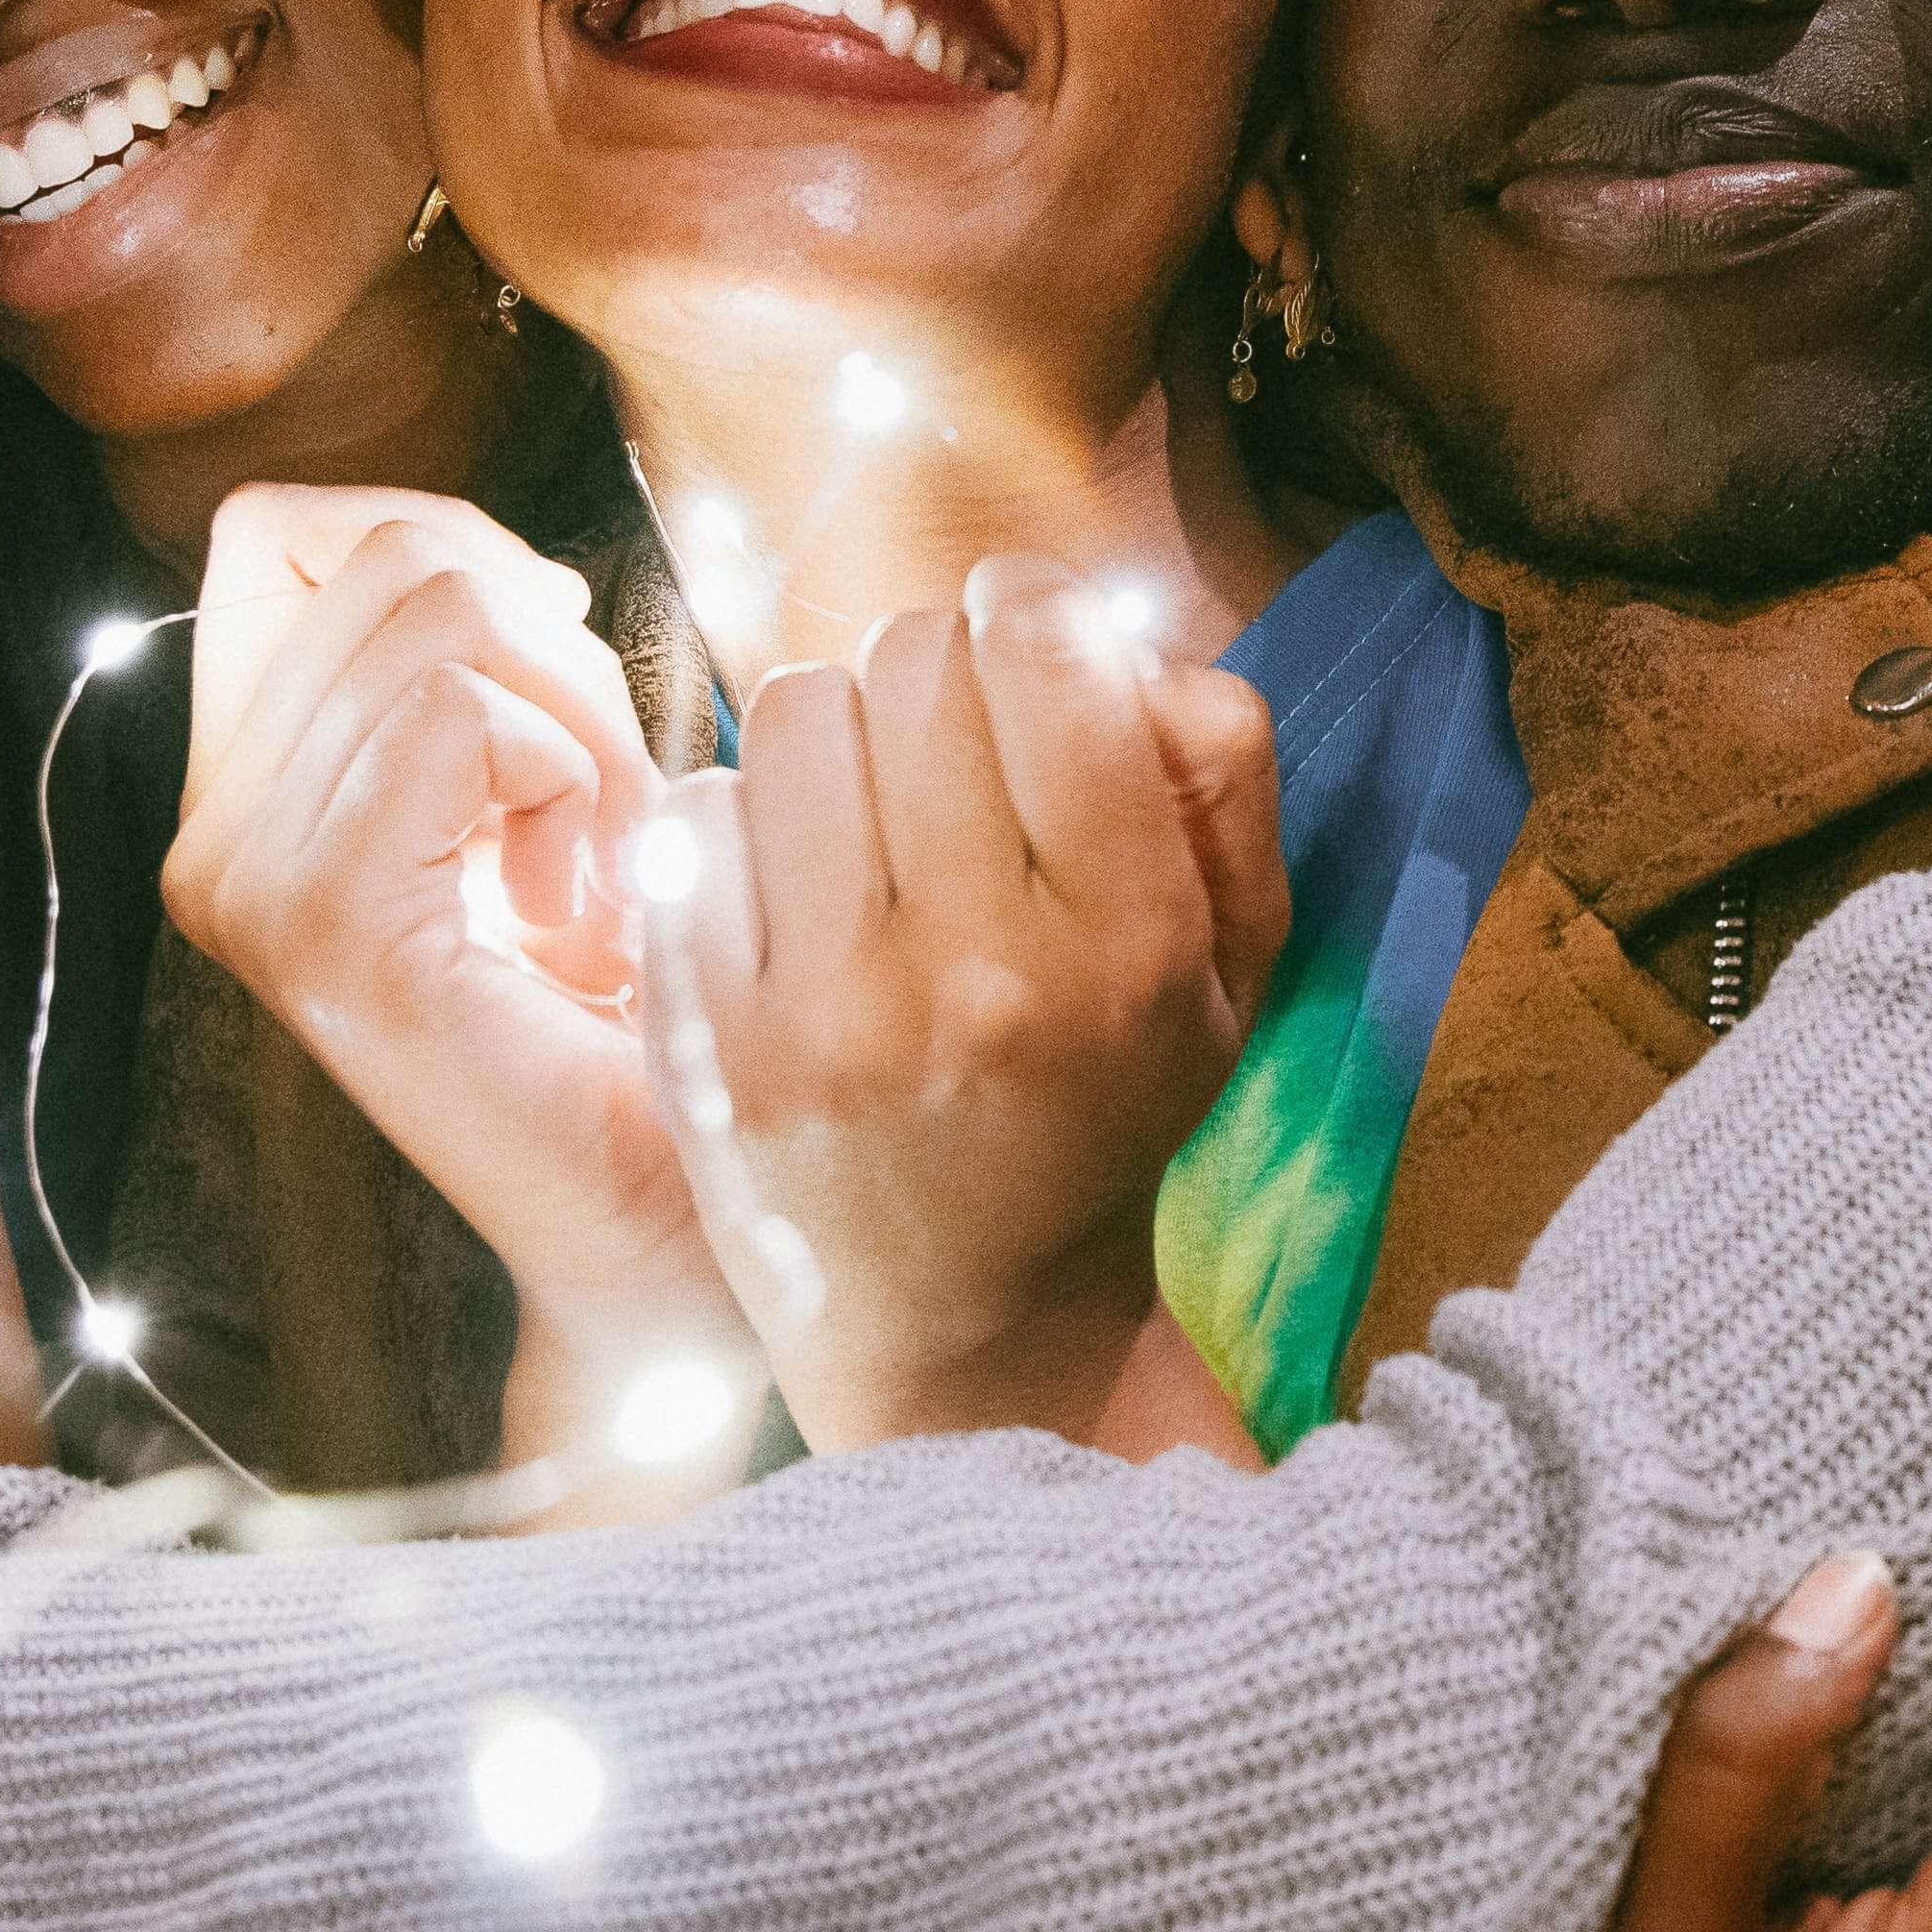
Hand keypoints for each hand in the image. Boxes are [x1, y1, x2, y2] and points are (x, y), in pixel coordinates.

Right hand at [167, 489, 720, 1413]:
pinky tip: (587, 907)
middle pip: (392, 557)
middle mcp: (209, 839)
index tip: (552, 652)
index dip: (442, 539)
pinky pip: (464, 714)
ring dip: (582, 719)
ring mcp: (247, 883)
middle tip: (602, 808)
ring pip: (441, 612)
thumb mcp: (537, 794)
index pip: (274, 526)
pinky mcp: (325, 922)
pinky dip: (576, 777)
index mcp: (238, 797)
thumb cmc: (638, 998)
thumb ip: (473, 673)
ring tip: (601, 860)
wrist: (670, 1209)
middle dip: (553, 646)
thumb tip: (512, 569)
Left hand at [650, 558, 1286, 1455]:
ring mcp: (828, 1010)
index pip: (1038, 647)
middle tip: (956, 750)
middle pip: (911, 659)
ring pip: (792, 711)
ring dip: (836, 733)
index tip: (1031, 652)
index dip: (1031, 611)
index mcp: (1122, 938)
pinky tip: (796, 891)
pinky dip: (746, 821)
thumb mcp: (1233, 954)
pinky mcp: (711, 1037)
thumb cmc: (1107, 1099)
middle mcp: (976, 971)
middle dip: (937, 674)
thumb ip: (1218, 770)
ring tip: (873, 816)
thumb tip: (1120, 636)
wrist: (968, 1320)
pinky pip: (698, 808)